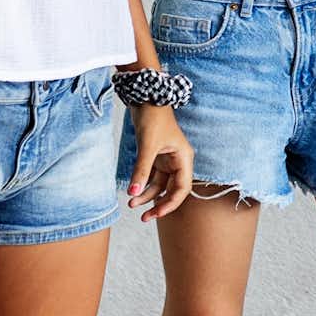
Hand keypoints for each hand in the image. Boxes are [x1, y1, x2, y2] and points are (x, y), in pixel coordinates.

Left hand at [126, 103, 195, 221]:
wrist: (145, 98)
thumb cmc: (153, 118)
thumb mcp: (147, 146)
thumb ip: (141, 171)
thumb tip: (133, 193)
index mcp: (184, 158)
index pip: (182, 188)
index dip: (171, 204)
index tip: (156, 214)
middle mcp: (178, 161)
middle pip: (171, 190)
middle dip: (158, 204)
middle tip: (144, 217)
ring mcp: (167, 159)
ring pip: (159, 185)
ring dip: (146, 196)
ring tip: (131, 204)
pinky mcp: (156, 156)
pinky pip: (151, 176)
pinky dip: (142, 185)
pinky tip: (132, 192)